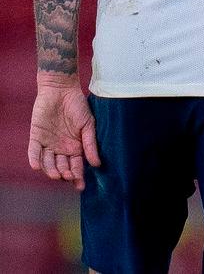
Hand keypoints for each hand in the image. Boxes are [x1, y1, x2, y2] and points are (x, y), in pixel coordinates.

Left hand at [28, 73, 99, 190]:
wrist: (61, 90)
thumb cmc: (78, 106)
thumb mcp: (88, 125)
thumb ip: (90, 144)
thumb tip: (97, 164)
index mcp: (75, 147)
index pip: (76, 165)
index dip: (78, 176)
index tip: (80, 185)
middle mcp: (61, 148)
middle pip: (62, 167)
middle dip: (65, 174)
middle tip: (69, 176)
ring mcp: (48, 143)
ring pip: (48, 163)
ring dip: (51, 170)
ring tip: (56, 174)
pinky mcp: (36, 137)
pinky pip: (34, 151)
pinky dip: (35, 159)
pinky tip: (37, 166)